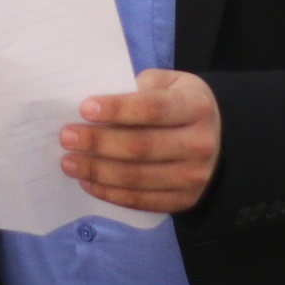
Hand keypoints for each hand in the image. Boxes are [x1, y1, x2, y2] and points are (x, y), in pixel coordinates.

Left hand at [59, 69, 220, 212]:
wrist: (218, 138)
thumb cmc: (180, 103)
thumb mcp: (169, 83)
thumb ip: (139, 88)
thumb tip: (95, 107)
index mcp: (196, 107)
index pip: (153, 109)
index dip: (117, 109)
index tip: (84, 108)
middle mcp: (200, 144)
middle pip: (141, 147)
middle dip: (98, 142)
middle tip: (66, 137)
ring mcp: (194, 177)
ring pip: (137, 178)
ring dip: (98, 171)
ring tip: (69, 162)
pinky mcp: (185, 200)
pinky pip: (142, 201)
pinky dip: (111, 193)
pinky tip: (88, 182)